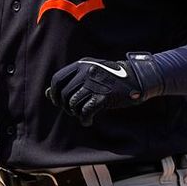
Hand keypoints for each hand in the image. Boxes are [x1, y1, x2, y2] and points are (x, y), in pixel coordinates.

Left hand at [45, 52, 164, 125]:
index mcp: (81, 64)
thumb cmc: (112, 77)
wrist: (138, 78)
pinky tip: (88, 121)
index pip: (57, 79)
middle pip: (64, 93)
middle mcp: (86, 72)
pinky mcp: (104, 97)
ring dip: (75, 113)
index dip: (54, 92)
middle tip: (72, 111)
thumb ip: (71, 81)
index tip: (58, 101)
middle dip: (65, 105)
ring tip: (81, 115)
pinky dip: (84, 119)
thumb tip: (48, 94)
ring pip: (73, 103)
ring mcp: (95, 84)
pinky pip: (86, 111)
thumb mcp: (90, 73)